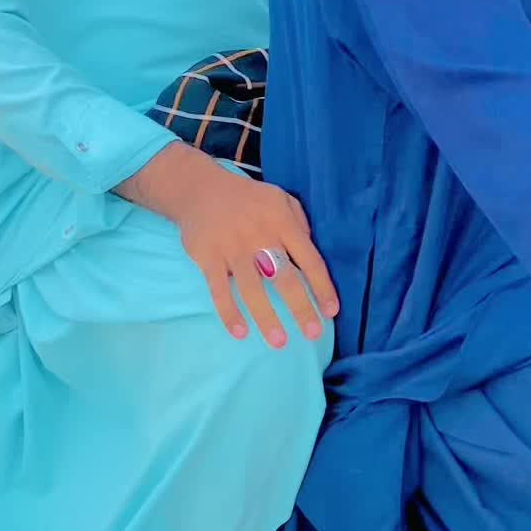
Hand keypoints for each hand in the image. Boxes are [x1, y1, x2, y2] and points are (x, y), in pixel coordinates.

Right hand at [178, 161, 337, 347]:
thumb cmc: (247, 199)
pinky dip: (229, 313)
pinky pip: (219, 290)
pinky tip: (240, 333)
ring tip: (279, 342)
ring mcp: (232, 248)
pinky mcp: (208, 257)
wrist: (200, 189)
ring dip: (267, 317)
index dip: (322, 286)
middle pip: (284, 278)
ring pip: (252, 288)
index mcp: (282, 223)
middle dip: (301, 308)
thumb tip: (312, 249)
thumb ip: (299, 222)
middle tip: (313, 335)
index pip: (309, 259)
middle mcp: (260, 236)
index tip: (331, 312)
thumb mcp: (280, 199)